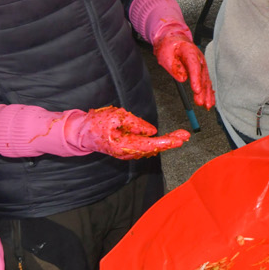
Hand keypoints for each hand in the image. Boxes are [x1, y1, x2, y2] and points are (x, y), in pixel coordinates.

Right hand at [68, 107, 189, 159]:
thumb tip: (152, 131)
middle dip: (171, 142)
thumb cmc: (97, 123)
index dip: (166, 142)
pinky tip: (168, 139)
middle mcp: (128, 153)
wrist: (82, 132)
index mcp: (124, 145)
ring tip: (181, 135)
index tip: (179, 139)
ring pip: (150, 149)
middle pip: (153, 149)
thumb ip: (135, 124)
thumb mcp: (117, 116)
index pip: (150, 145)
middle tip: (186, 135)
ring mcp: (128, 153)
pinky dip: (158, 143)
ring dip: (166, 142)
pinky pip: (145, 147)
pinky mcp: (128, 149)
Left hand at [154, 23, 215, 107]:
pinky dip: (208, 92)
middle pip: (202, 75)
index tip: (196, 90)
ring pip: (206, 80)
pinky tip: (210, 101)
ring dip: (207, 94)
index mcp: (190, 51)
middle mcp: (199, 58)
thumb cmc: (169, 47)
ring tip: (207, 105)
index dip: (196, 79)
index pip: (194, 66)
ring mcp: (201, 64)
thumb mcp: (165, 55)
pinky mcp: (201, 70)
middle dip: (203, 91)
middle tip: (200, 102)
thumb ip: (174, 67)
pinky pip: (205, 82)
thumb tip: (183, 79)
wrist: (173, 40)